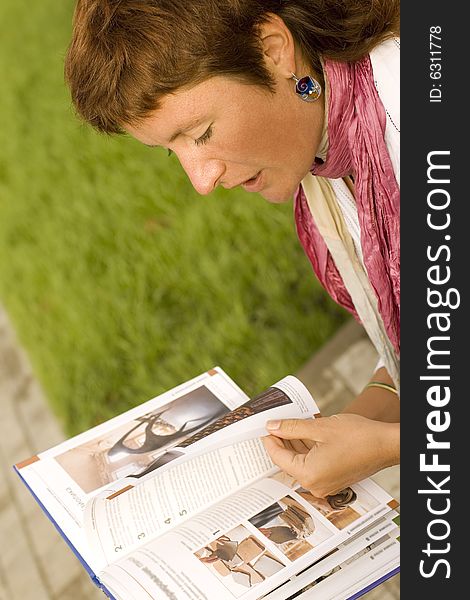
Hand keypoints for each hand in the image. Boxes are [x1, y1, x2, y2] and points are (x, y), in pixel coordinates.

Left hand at [262, 414, 398, 496]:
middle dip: (280, 441)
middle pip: (288, 461)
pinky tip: (303, 433)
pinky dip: (306, 450)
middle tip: (273, 422)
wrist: (386, 445)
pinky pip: (312, 465)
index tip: (263, 426)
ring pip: (300, 462)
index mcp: (309, 474)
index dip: (269, 439)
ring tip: (288, 424)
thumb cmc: (358, 437)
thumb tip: (272, 427)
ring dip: (293, 444)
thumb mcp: (319, 427)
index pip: (278, 457)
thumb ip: (292, 428)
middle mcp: (315, 485)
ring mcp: (324, 484)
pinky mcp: (332, 479)